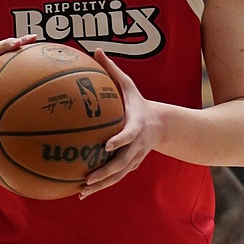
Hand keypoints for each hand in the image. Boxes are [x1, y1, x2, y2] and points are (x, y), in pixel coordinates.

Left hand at [79, 48, 160, 197]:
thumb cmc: (138, 102)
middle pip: (122, 163)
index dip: (120, 140)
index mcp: (137, 126)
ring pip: (118, 175)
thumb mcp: (128, 85)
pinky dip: (102, 186)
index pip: (129, 135)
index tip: (107, 145)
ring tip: (81, 192)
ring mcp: (135, 158)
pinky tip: (83, 192)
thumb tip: (95, 50)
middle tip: (87, 178)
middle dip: (105, 172)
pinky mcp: (132, 165)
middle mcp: (137, 146)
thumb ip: (112, 70)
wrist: (162, 124)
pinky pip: (116, 178)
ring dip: (101, 185)